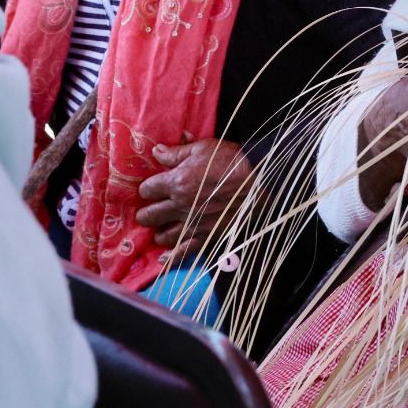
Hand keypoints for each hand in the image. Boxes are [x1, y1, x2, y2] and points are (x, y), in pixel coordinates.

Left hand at [136, 138, 253, 261]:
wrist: (261, 181)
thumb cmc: (232, 162)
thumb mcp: (204, 149)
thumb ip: (177, 153)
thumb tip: (155, 151)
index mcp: (176, 182)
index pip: (147, 190)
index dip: (148, 189)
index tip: (154, 188)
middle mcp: (179, 206)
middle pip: (148, 216)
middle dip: (147, 212)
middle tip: (153, 210)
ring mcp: (192, 224)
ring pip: (163, 236)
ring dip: (161, 231)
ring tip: (165, 228)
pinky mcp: (206, 237)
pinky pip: (182, 253)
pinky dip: (170, 257)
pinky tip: (164, 257)